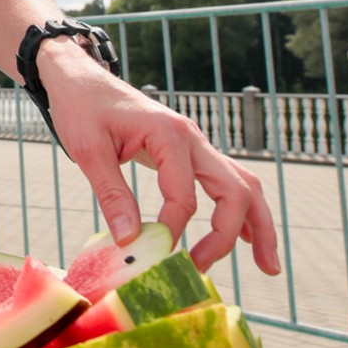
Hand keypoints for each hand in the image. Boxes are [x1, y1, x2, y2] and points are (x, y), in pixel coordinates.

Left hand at [42, 47, 279, 276]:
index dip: (172, 230)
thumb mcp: (88, 150)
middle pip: (235, 190)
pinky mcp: (190, 151)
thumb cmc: (81, 108)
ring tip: (267, 266)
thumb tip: (130, 241)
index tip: (151, 253)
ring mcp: (196, 143)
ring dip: (258, 225)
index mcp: (169, 134)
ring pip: (243, 185)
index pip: (184, 197)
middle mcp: (192, 138)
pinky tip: (246, 239)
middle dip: (228, 235)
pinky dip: (241, 210)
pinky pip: (227, 181)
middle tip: (200, 269)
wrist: (81, 78)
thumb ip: (112, 194)